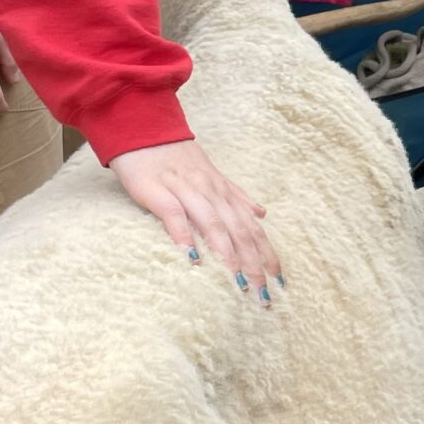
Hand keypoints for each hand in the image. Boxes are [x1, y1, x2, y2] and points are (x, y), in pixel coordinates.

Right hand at [108, 139, 280, 297]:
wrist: (144, 131)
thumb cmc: (178, 159)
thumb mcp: (213, 175)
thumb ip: (237, 195)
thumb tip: (262, 213)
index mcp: (224, 192)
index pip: (252, 227)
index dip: (267, 252)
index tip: (279, 278)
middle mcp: (211, 191)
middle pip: (238, 229)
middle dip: (253, 262)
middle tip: (262, 291)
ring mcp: (186, 189)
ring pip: (213, 223)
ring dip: (227, 253)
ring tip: (237, 279)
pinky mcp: (158, 190)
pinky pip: (174, 214)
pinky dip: (184, 235)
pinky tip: (191, 257)